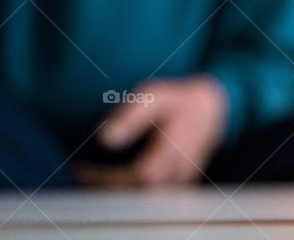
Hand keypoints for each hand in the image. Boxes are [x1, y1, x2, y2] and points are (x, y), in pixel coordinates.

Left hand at [76, 75, 227, 186]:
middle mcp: (181, 168)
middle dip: (108, 187)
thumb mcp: (154, 96)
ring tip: (92, 177)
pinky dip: (130, 190)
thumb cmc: (178, 102)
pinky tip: (112, 179)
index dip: (110, 178)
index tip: (84, 170)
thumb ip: (131, 117)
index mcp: (175, 147)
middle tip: (83, 175)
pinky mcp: (179, 184)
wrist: (210, 110)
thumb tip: (105, 139)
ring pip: (146, 197)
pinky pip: (152, 194)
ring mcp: (182, 179)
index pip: (143, 175)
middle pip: (142, 192)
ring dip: (118, 191)